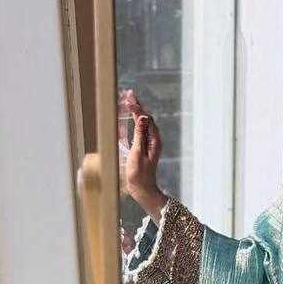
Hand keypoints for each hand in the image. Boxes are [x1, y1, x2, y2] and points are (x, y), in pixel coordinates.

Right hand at [119, 88, 167, 220]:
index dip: (137, 107)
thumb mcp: (138, 153)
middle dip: (137, 105)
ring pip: (142, 123)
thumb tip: (143, 117)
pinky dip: (133, 121)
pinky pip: (138, 130)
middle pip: (145, 118)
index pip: (146, 119)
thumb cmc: (139, 175)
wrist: (142, 190)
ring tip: (128, 100)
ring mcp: (148, 144)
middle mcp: (153, 140)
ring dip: (135, 111)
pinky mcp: (142, 148)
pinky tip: (128, 116)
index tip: (128, 98)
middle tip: (128, 93)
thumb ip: (139, 134)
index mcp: (154, 140)